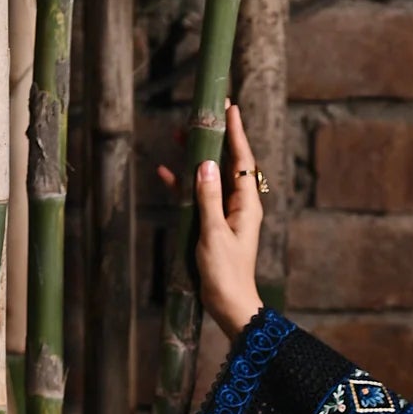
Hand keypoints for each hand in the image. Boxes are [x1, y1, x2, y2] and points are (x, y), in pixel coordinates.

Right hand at [157, 100, 264, 338]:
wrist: (229, 305)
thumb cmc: (225, 273)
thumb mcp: (213, 233)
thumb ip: (208, 198)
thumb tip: (207, 164)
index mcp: (246, 205)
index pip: (243, 161)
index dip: (236, 133)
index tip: (230, 108)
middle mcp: (239, 206)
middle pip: (228, 165)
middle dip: (215, 140)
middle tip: (202, 116)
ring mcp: (225, 215)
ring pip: (211, 178)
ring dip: (196, 159)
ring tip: (181, 136)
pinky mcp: (212, 226)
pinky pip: (197, 199)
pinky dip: (183, 186)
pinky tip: (166, 173)